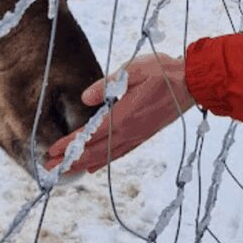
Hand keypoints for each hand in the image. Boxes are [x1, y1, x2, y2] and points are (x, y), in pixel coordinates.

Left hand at [45, 53, 195, 173]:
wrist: (193, 83)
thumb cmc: (163, 72)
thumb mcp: (132, 70)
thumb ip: (107, 84)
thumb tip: (85, 98)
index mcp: (124, 116)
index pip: (90, 134)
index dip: (69, 143)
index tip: (51, 150)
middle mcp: (129, 131)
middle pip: (94, 151)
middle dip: (70, 160)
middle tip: (49, 168)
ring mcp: (138, 136)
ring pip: (106, 156)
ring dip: (84, 164)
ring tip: (65, 171)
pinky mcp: (144, 135)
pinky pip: (120, 153)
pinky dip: (104, 161)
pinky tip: (94, 167)